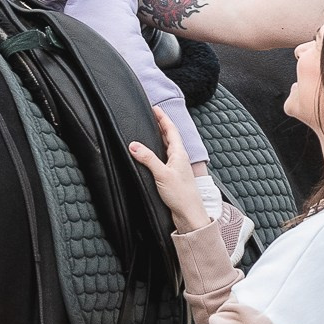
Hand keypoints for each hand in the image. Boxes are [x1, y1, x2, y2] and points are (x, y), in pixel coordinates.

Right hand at [128, 108, 208, 232]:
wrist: (189, 215)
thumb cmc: (181, 195)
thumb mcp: (162, 174)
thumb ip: (148, 159)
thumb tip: (133, 145)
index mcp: (179, 154)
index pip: (171, 130)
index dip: (163, 118)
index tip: (155, 108)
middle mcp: (179, 158)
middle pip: (169, 136)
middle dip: (161, 125)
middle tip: (151, 115)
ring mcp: (176, 168)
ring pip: (167, 147)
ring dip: (160, 137)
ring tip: (151, 130)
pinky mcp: (172, 177)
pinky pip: (164, 158)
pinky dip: (157, 152)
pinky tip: (152, 155)